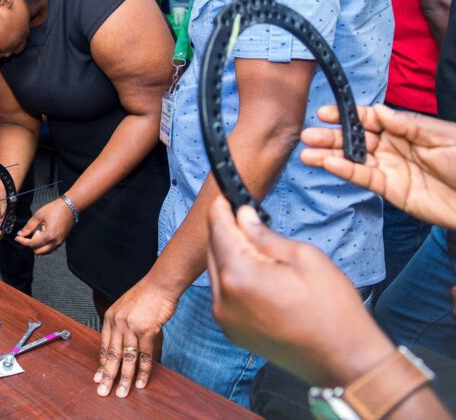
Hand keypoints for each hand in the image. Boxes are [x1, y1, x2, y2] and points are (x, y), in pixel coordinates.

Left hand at [15, 198, 74, 254]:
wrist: (69, 206)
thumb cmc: (54, 209)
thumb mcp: (39, 216)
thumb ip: (29, 226)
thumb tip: (21, 234)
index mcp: (49, 235)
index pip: (32, 244)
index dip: (23, 241)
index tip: (17, 238)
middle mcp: (55, 242)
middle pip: (38, 251)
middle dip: (31, 244)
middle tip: (32, 232)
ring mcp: (59, 243)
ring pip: (45, 252)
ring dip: (38, 245)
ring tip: (39, 232)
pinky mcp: (62, 241)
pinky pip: (50, 248)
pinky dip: (44, 245)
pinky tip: (44, 234)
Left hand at [95, 276, 178, 396]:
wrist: (160, 285)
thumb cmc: (146, 296)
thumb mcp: (126, 308)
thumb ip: (121, 325)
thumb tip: (121, 344)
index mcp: (110, 317)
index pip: (104, 346)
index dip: (102, 363)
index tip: (98, 377)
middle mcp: (117, 322)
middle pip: (112, 355)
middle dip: (107, 375)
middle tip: (103, 391)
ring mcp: (131, 326)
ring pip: (127, 358)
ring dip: (124, 378)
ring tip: (122, 392)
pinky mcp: (146, 330)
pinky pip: (144, 355)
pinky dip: (143, 371)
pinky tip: (141, 382)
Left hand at [206, 195, 394, 386]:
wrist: (345, 361)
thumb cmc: (334, 310)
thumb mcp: (304, 257)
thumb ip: (265, 235)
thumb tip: (243, 217)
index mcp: (239, 276)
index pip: (218, 230)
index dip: (221, 209)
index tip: (225, 197)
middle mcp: (223, 299)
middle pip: (213, 250)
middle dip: (225, 230)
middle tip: (240, 214)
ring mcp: (225, 318)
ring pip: (217, 272)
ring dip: (229, 254)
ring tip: (253, 242)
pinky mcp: (232, 331)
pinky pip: (224, 294)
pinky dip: (233, 278)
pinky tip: (254, 270)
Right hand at [301, 104, 455, 228]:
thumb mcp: (443, 137)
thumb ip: (409, 124)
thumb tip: (379, 111)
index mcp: (406, 129)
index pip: (371, 119)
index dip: (348, 115)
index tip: (326, 113)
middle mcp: (394, 147)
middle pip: (356, 139)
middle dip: (332, 136)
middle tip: (309, 134)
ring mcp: (390, 168)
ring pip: (354, 160)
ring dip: (330, 156)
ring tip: (307, 153)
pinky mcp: (391, 190)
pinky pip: (363, 179)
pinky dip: (345, 172)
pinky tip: (329, 165)